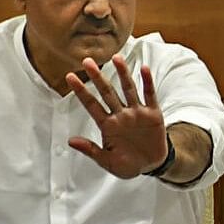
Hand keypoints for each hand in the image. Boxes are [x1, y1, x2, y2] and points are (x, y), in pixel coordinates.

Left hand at [67, 54, 168, 177]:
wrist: (152, 165)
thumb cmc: (128, 164)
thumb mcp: (107, 161)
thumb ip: (91, 150)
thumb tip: (71, 141)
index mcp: (108, 125)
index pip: (92, 105)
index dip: (81, 91)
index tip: (70, 77)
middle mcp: (121, 115)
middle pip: (107, 92)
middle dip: (98, 77)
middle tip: (87, 61)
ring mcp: (137, 113)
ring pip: (128, 89)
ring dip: (123, 73)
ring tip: (116, 58)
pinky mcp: (153, 114)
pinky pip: (150, 95)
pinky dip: (148, 82)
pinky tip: (144, 69)